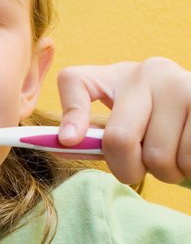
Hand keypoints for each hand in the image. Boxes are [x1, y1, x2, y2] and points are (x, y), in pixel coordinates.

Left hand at [57, 58, 190, 185]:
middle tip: (142, 168)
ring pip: (160, 156)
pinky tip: (188, 154)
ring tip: (172, 158)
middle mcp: (150, 71)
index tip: (69, 140)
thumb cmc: (154, 119)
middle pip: (118, 139)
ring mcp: (183, 83)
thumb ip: (89, 133)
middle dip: (128, 169)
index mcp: (117, 74)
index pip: (76, 83)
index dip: (70, 115)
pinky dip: (188, 167)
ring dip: (166, 172)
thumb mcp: (120, 118)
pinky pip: (190, 156)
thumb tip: (64, 142)